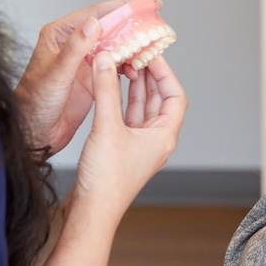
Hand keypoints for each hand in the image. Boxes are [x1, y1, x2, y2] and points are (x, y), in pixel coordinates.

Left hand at [13, 0, 155, 156]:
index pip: (96, 14)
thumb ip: (75, 49)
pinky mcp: (93, 77)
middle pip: (109, 25)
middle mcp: (74, 44)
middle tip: (157, 10)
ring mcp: (85, 61)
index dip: (123, 5)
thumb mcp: (56, 74)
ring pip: (115, 44)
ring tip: (155, 39)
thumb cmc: (34, 103)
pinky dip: (130, 63)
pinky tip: (141, 65)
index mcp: (60, 35)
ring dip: (134, 42)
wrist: (34, 133)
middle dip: (133, 18)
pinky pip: (116, 64)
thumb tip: (93, 23)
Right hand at [69, 52, 186, 221]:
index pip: (174, 96)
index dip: (165, 72)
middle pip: (159, 100)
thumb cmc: (106, 180)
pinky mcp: (122, 149)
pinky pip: (126, 117)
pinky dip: (120, 101)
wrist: (90, 211)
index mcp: (163, 136)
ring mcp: (139, 145)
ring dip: (133, 87)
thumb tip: (106, 60)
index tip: (150, 54)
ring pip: (141, 108)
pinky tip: (109, 88)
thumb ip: (107, 90)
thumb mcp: (107, 127)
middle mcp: (155, 140)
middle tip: (135, 55)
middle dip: (148, 76)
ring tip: (122, 65)